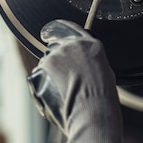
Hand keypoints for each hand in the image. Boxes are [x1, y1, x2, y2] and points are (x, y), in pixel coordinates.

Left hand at [27, 20, 123, 142]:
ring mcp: (57, 54)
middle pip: (57, 46)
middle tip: (63, 78)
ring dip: (50, 72)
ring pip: (47, 60)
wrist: (92, 113)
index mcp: (92, 45)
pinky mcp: (43, 67)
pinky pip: (39, 72)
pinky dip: (42, 81)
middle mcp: (73, 45)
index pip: (73, 29)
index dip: (60, 30)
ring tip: (62, 91)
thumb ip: (90, 62)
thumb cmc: (102, 100)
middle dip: (57, 59)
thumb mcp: (104, 74)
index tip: (50, 34)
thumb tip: (80, 65)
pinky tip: (54, 94)